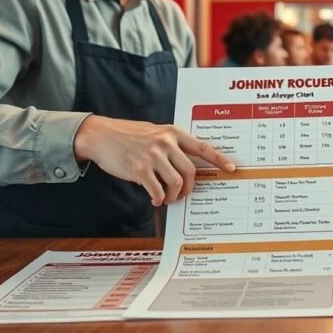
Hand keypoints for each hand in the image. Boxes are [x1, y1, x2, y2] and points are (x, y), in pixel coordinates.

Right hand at [73, 115, 234, 206]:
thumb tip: (187, 166)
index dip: (219, 159)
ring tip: (168, 198)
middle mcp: (165, 143)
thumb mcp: (154, 133)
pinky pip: (157, 190)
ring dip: (175, 196)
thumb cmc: (129, 135)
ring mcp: (152, 156)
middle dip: (190, 187)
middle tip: (183, 194)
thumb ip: (171, 145)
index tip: (231, 168)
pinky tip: (155, 199)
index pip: (202, 147)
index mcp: (172, 133)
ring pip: (176, 182)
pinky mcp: (139, 169)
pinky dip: (159, 199)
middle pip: (191, 170)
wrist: (100, 135)